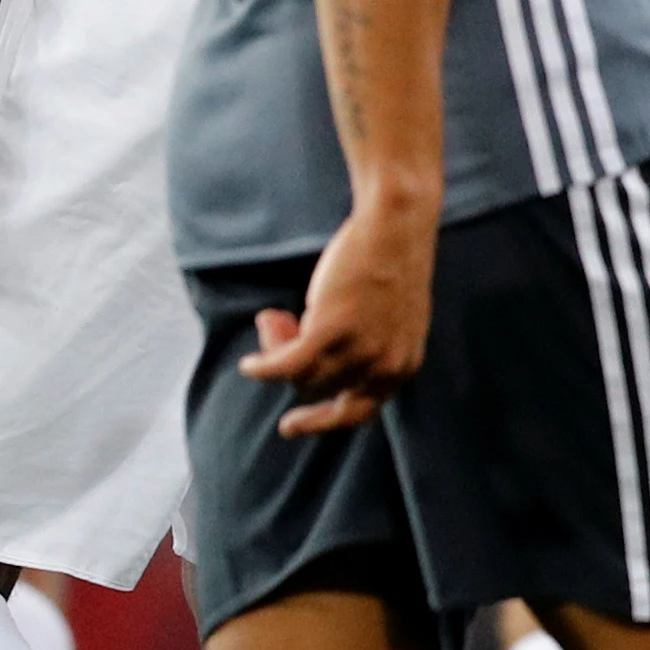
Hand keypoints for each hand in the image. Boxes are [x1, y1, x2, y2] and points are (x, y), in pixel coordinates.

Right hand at [241, 196, 434, 436]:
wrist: (395, 226)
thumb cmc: (387, 262)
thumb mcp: (385, 317)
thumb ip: (361, 349)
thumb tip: (299, 366)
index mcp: (401, 367)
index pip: (356, 413)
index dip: (320, 420)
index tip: (288, 424)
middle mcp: (384, 368)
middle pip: (318, 388)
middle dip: (292, 361)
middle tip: (277, 323)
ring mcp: (359, 352)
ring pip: (300, 376)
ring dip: (276, 348)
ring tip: (271, 317)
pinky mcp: (330, 331)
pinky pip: (284, 365)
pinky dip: (262, 367)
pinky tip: (248, 365)